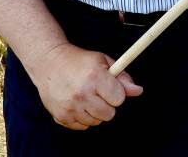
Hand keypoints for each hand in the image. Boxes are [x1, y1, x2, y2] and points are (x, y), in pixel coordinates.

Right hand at [25, 42, 143, 129]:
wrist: (49, 63)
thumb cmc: (80, 61)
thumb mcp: (104, 61)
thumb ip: (122, 77)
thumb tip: (137, 91)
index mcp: (95, 77)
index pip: (119, 99)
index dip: (117, 93)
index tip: (110, 87)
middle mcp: (82, 94)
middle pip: (109, 114)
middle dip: (107, 104)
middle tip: (98, 93)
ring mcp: (70, 107)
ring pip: (96, 122)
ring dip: (95, 111)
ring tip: (87, 97)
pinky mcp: (60, 116)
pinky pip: (82, 126)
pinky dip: (82, 118)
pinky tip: (78, 104)